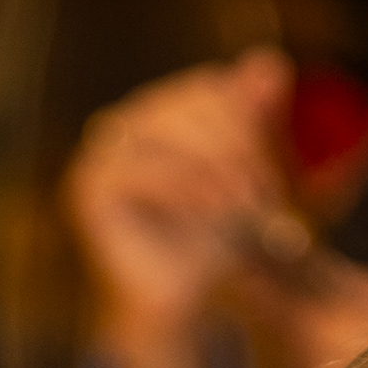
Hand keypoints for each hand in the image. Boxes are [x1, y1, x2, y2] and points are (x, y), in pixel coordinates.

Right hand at [67, 49, 294, 367]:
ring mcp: (101, 153)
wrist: (177, 306)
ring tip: (245, 206)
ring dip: (216, 169)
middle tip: (265, 195)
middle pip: (189, 104)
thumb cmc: (209, 243)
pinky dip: (186, 186)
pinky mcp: (90, 186)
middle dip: (237, 146)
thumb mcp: (245, 176)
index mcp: (159, 112)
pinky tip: (214, 209)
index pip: (209, 87)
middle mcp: (124, 124)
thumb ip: (255, 120)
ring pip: (168, 133)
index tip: (278, 172)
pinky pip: (143, 168)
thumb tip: (270, 62)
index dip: (249, 121)